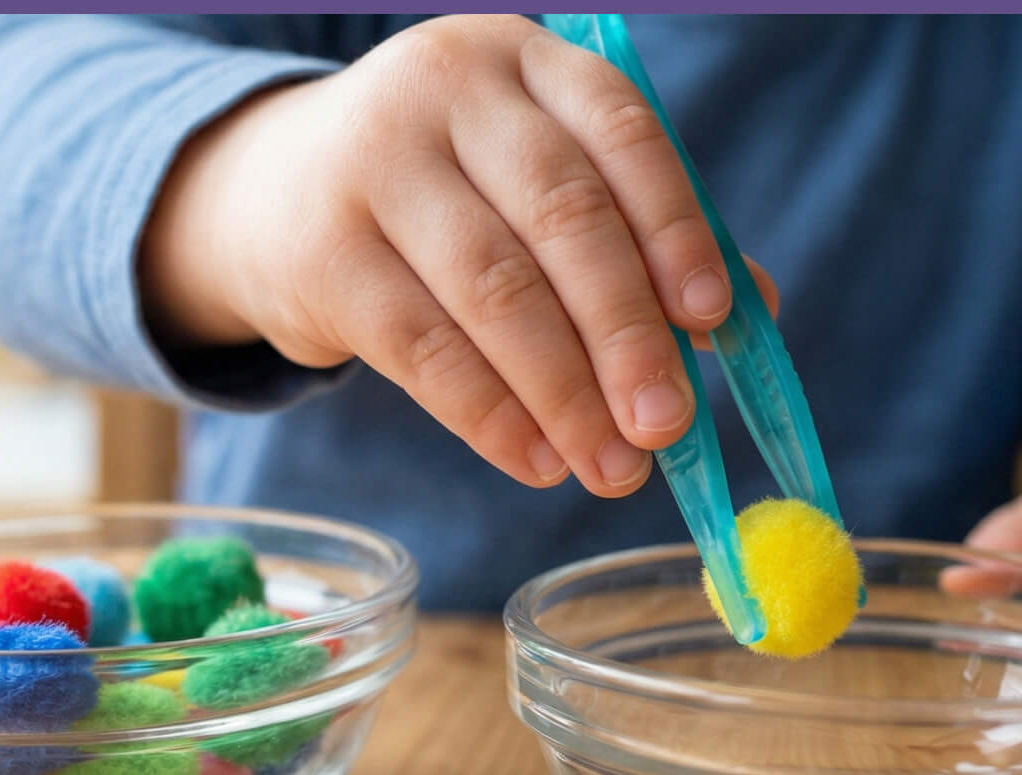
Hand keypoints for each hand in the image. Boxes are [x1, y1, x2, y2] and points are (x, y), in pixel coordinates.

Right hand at [140, 15, 774, 496]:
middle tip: (667, 427)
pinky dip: (489, 414)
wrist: (267, 193)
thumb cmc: (446, 195)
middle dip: (625, 333)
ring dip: (564, 393)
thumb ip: (639, 234)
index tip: (713, 320)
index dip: (675, 229)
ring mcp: (374, 163)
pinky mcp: (322, 252)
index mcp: (526, 61)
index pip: (620, 134)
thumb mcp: (534, 181)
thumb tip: (753, 316)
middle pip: (560, 215)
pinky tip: (536, 458)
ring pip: (493, 288)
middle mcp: (447, 90)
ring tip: (611, 467)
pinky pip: (422, 347)